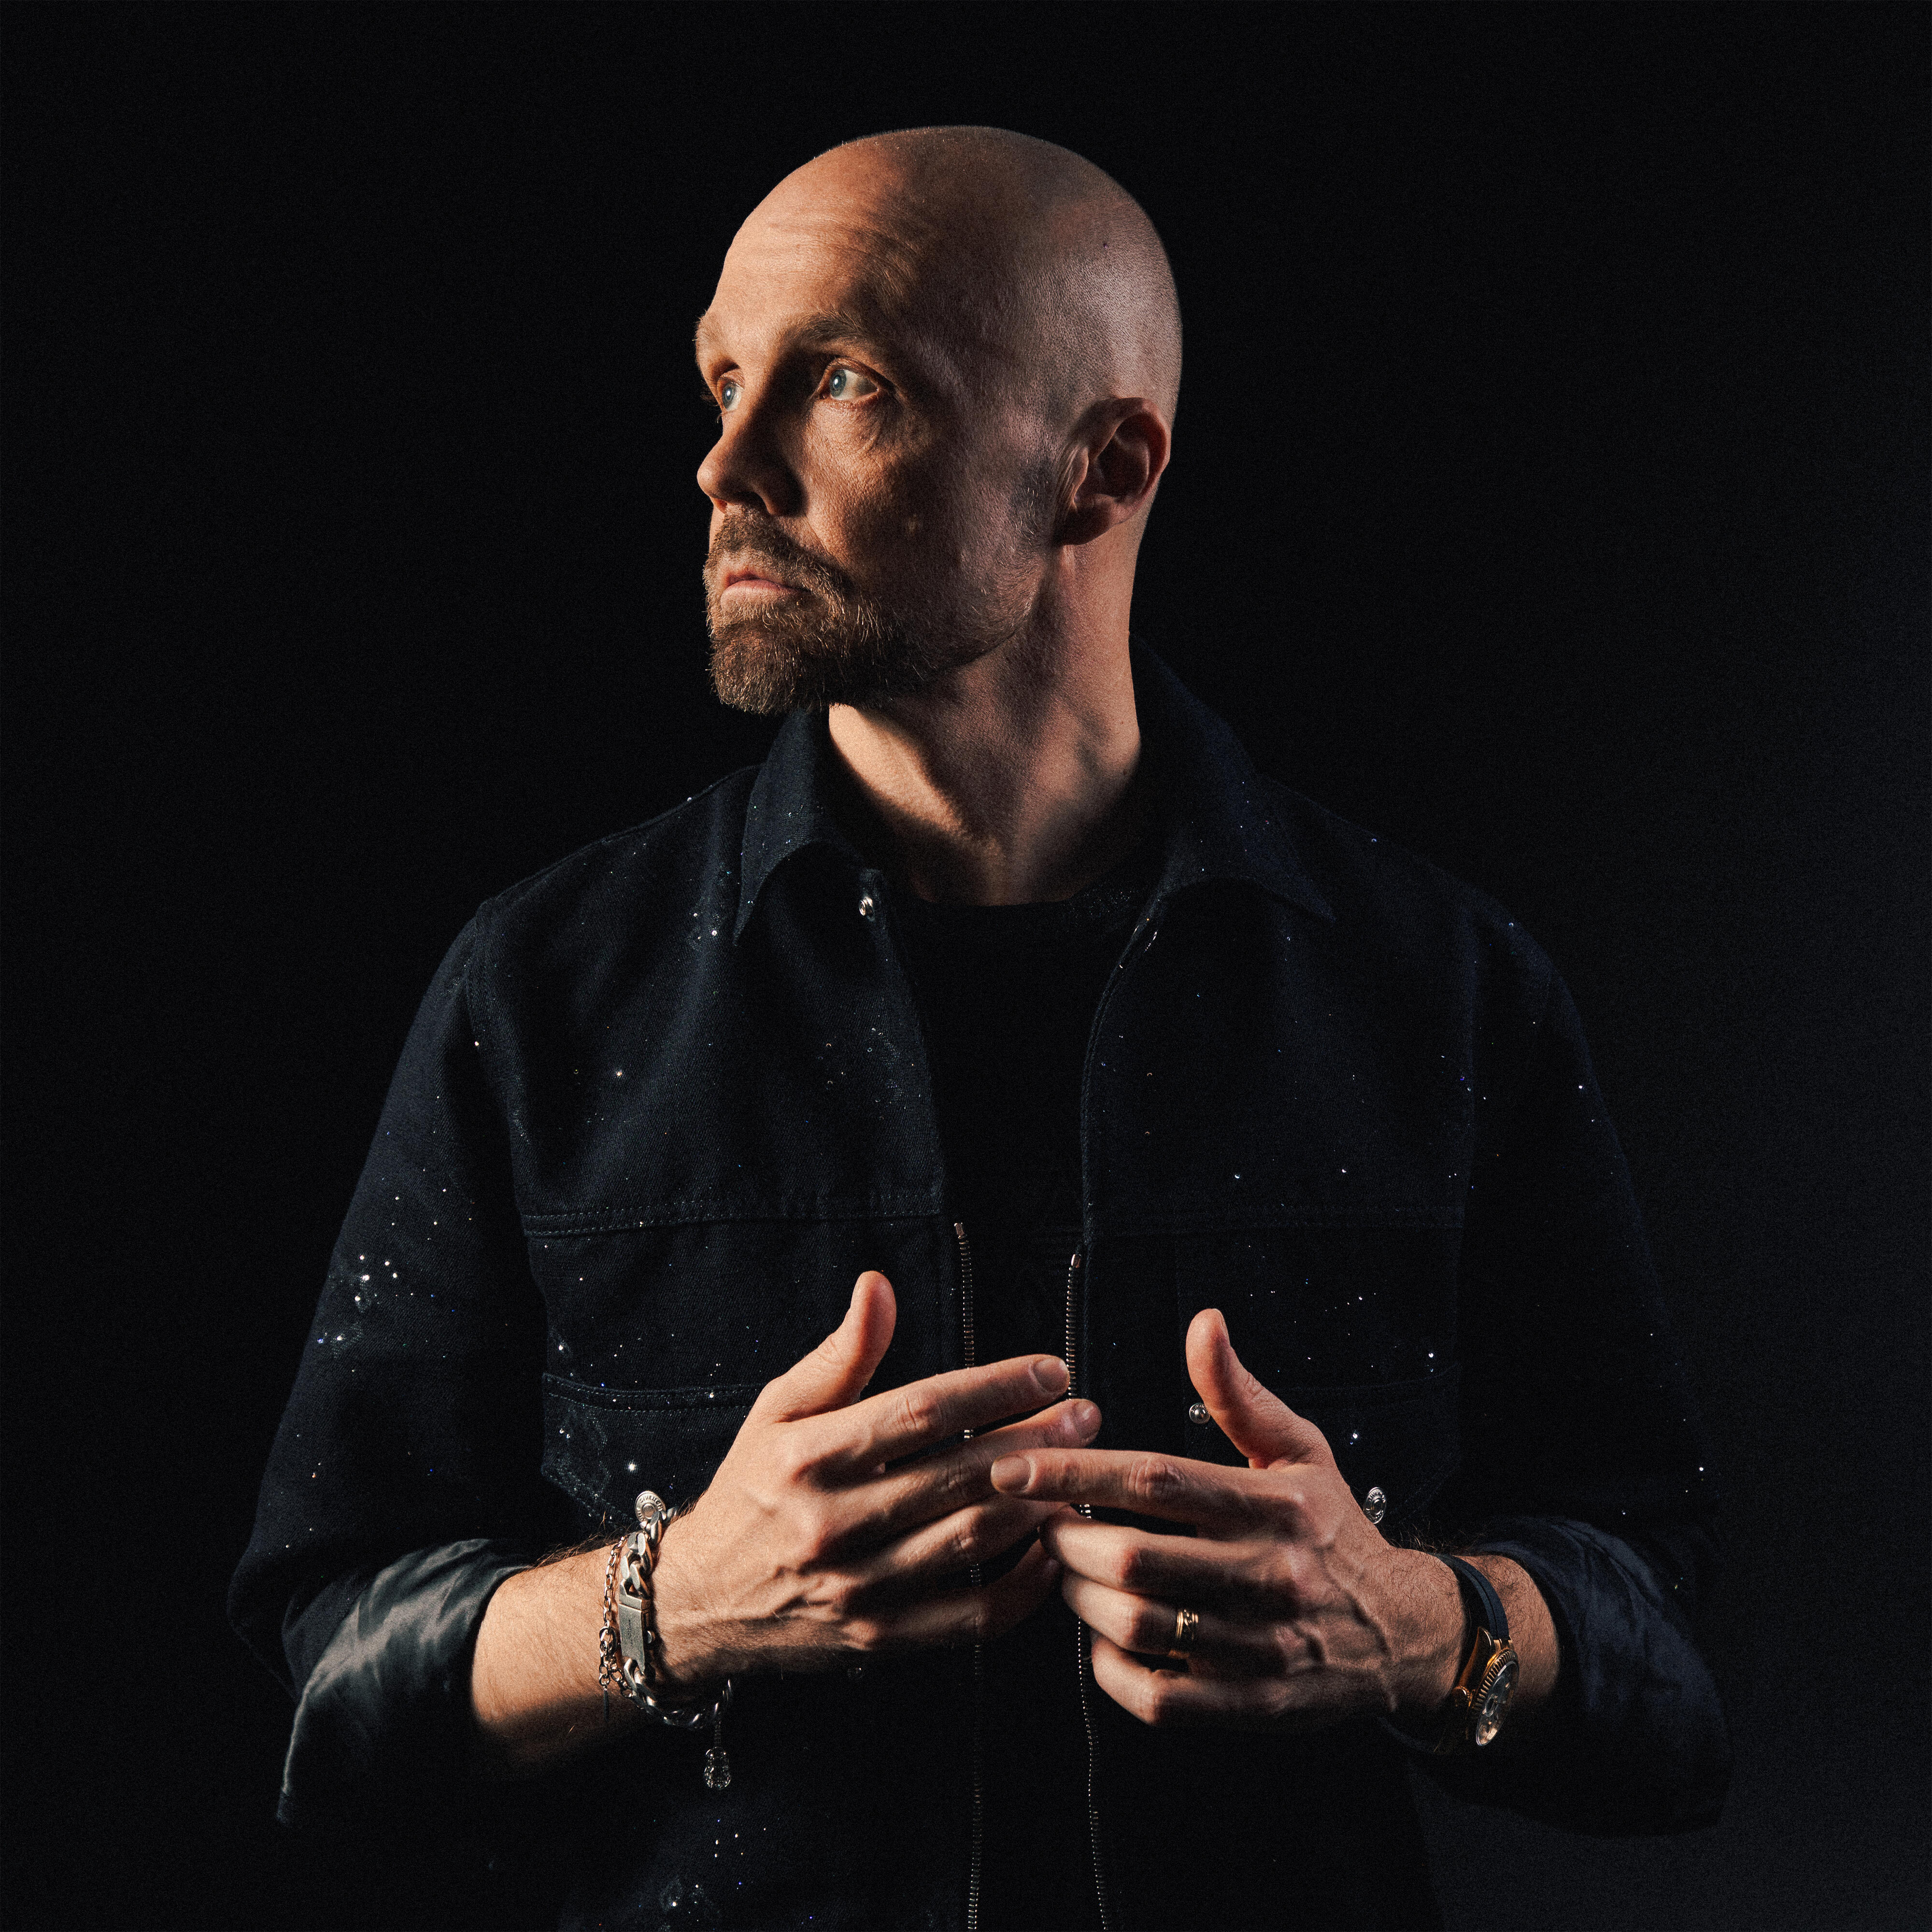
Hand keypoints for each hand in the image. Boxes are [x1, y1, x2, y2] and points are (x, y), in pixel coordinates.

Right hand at [651, 1271, 1099, 1686]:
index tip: (1050, 1369)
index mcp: (807, 1458)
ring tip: (1082, 1470)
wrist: (700, 1602)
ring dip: (1038, 1504)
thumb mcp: (779, 1410)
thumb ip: (841, 1354)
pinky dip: (1023, 1586)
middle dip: (1035, 1440)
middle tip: (1087, 1414)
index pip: (921, 1411)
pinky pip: (972, 1617)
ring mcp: (859, 1589)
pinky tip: (1051, 1549)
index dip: (995, 1386)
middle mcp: (832, 1524)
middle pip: (958, 1475)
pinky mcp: (880, 1641)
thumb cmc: (753, 1489)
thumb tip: (879, 1285)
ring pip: (972, 1541)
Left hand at [988, 1308, 1467, 1730]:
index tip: (1016, 1467)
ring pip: (1138, 1626)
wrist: (1406, 1634)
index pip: (1155, 1480)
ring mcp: (1262, 1646)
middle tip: (1045, 1527)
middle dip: (1067, 1542)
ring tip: (1068, 1576)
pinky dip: (1112, 1671)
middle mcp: (1269, 1574)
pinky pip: (1159, 1698)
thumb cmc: (1332, 1531)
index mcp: (1274, 1504)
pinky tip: (1101, 1641)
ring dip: (1081, 1600)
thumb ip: (1239, 1393)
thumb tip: (1203, 1322)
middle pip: (1133, 1558)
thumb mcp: (1299, 1451)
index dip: (1075, 1472)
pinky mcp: (1255, 1705)